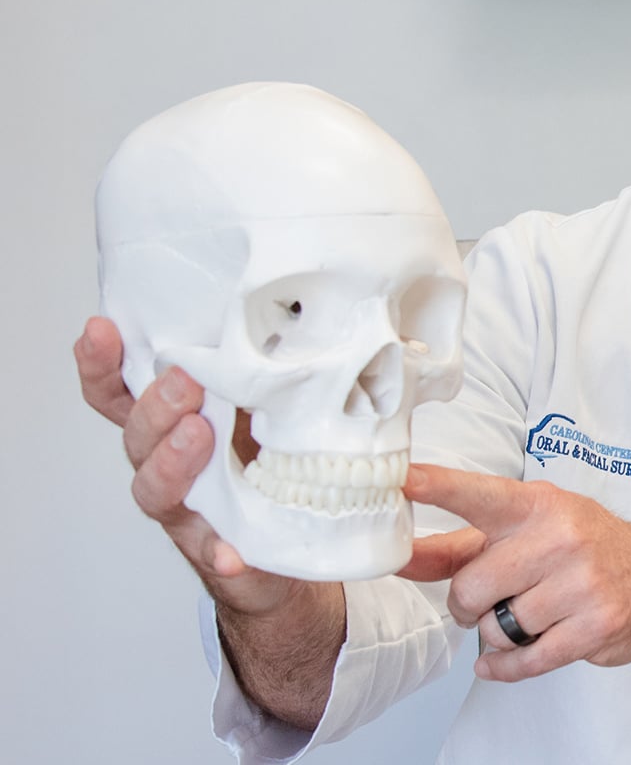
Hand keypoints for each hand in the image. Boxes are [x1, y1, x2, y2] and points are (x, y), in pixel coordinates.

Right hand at [75, 318, 300, 614]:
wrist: (295, 540)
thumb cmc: (272, 458)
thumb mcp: (266, 400)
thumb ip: (259, 365)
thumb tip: (286, 310)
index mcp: (172, 422)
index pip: (119, 392)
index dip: (102, 363)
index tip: (101, 329)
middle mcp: (168, 463)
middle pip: (137, 435)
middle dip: (155, 406)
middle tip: (182, 382)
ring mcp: (190, 508)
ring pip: (158, 488)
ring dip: (172, 462)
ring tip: (197, 437)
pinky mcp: (220, 549)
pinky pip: (213, 554)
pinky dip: (219, 553)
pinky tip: (230, 554)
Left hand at [400, 464, 630, 688]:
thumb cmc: (583, 549)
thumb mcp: (527, 533)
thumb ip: (460, 547)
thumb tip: (401, 557)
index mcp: (539, 505)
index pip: (479, 494)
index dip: (437, 486)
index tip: (400, 477)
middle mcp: (562, 537)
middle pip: (472, 587)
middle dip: (469, 604)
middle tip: (487, 600)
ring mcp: (583, 582)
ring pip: (498, 628)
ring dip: (500, 633)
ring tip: (525, 617)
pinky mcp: (597, 625)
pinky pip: (526, 660)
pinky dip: (505, 667)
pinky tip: (501, 661)